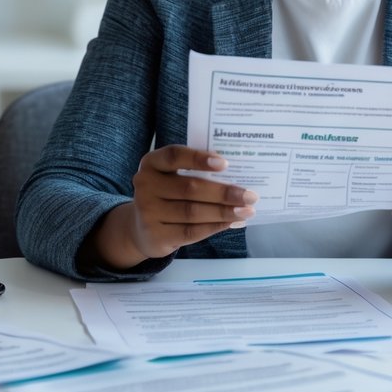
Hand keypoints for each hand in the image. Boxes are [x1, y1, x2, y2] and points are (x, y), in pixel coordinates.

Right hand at [93, 146, 256, 268]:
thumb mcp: (172, 177)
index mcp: (152, 163)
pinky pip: (191, 231)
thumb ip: (195, 173)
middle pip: (189, 188)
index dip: (199, 159)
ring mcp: (147, 212)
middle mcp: (145, 185)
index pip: (174, 156)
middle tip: (250, 195)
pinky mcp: (155, 236)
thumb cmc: (167, 195)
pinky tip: (231, 223)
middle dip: (223, 192)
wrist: (141, 227)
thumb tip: (238, 176)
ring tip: (247, 211)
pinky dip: (214, 227)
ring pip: (192, 212)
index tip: (225, 163)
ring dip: (224, 212)